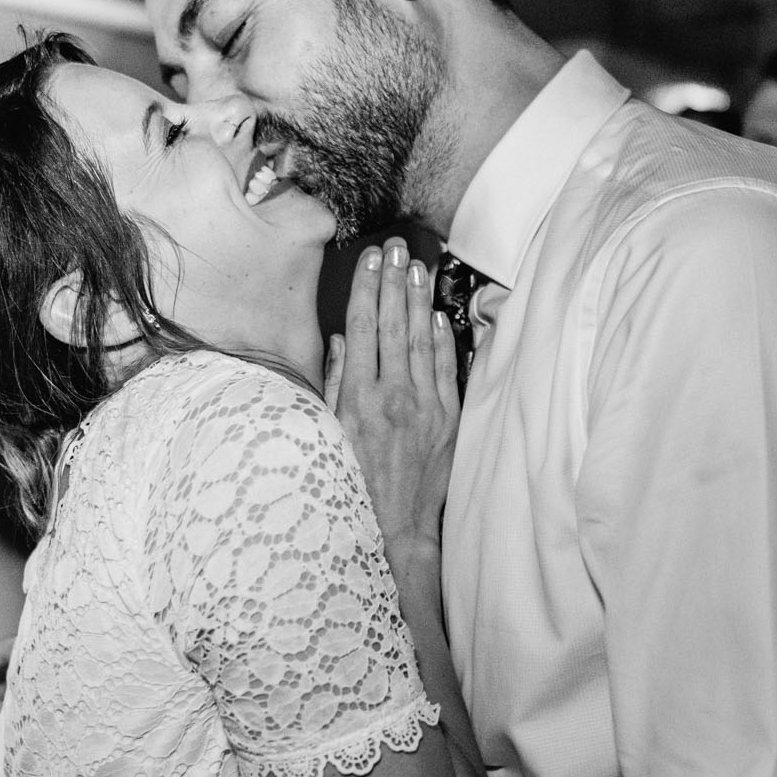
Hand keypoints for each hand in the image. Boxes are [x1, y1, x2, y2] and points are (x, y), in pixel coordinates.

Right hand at [324, 239, 459, 555]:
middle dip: (393, 281)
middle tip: (395, 247)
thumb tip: (341, 340)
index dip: (366, 288)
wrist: (393, 528)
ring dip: (418, 299)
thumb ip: (334, 382)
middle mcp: (391, 396)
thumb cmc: (350, 482)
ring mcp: (424, 406)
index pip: (362, 327)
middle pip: (393, 324)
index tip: (369, 260)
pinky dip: (440, 337)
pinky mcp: (448, 419)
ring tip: (416, 266)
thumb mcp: (328, 432)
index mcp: (356, 397)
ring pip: (421, 339)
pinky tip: (435, 312)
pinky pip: (444, 367)